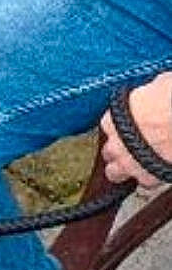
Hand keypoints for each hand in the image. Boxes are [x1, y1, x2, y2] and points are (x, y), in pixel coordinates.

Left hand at [101, 70, 171, 187]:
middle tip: (134, 146)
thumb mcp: (161, 84)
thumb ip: (150, 92)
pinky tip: (158, 172)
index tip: (131, 124)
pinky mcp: (149, 178)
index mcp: (115, 119)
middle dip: (119, 150)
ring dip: (126, 169)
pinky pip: (144, 185)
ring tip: (141, 162)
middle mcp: (117, 144)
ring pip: (116, 173)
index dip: (121, 126)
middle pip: (108, 152)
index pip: (108, 126)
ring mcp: (130, 164)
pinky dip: (150, 180)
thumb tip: (155, 90)